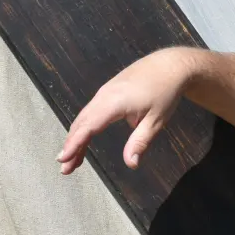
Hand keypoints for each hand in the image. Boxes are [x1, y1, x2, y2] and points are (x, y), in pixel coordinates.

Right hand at [57, 48, 196, 174]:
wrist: (171, 65)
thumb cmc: (166, 92)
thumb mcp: (157, 120)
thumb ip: (140, 142)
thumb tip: (131, 164)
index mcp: (115, 102)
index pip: (89, 126)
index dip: (74, 144)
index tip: (63, 159)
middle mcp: (104, 95)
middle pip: (82, 123)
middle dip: (71, 146)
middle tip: (65, 170)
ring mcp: (105, 91)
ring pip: (84, 117)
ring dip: (76, 138)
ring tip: (71, 160)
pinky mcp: (108, 91)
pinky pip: (91, 111)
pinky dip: (84, 127)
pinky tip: (83, 140)